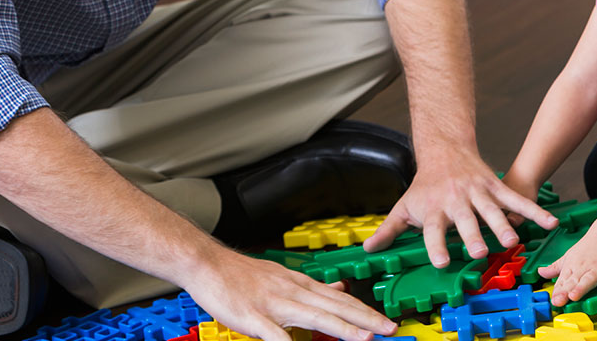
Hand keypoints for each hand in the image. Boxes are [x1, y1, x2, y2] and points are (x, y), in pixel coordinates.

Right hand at [183, 246, 396, 340]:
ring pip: (314, 315)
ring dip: (342, 328)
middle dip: (365, 320)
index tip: (385, 322)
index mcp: (299, 284)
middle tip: (389, 329)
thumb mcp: (283, 275)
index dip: (365, 311)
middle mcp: (291, 292)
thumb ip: (312, 286)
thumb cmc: (242, 274)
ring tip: (365, 339)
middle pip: (335, 306)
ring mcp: (273, 304)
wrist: (207, 263)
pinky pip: (274, 333)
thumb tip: (341, 286)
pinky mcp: (252, 316)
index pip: (340, 298)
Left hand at [362, 148, 556, 266]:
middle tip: (480, 252)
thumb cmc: (424, 186)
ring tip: (513, 240)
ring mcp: (478, 193)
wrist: (444, 149)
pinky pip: (517, 200)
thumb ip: (389, 230)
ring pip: (492, 209)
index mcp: (435, 209)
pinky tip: (550, 222)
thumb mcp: (404, 206)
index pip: (433, 230)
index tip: (440, 262)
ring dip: (503, 225)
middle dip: (473, 235)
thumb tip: (369, 250)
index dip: (435, 245)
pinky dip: (534, 210)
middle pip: (465, 219)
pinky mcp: (496, 187)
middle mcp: (457, 201)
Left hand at [538, 232, 596, 305]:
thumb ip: (555, 268)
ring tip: (575, 294)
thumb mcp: (567, 259)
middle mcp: (583, 269)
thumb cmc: (586, 251)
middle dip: (566, 291)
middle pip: (574, 282)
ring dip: (582, 286)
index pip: (563, 282)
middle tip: (559, 301)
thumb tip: (541, 272)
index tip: (553, 301)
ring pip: (590, 278)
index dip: (558, 292)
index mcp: (572, 269)